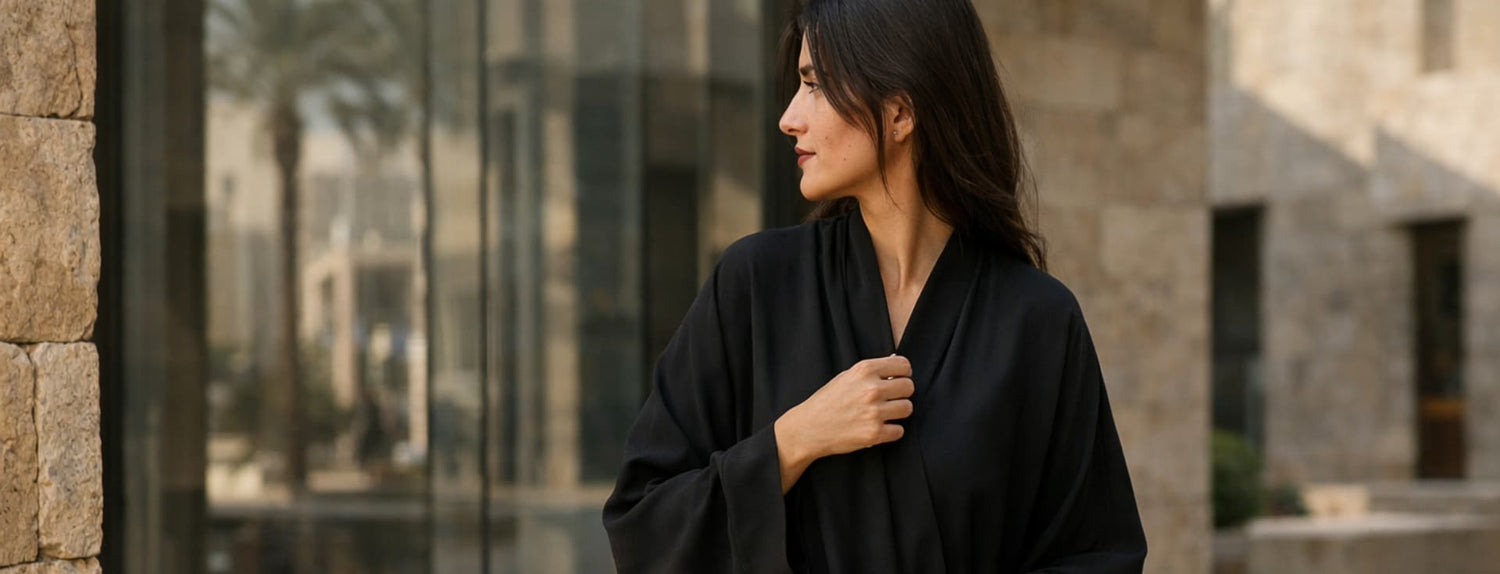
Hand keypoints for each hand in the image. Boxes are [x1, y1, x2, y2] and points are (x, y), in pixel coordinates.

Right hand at [774, 355, 914, 491]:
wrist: (808, 428)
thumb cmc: (826, 401)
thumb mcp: (846, 377)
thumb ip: (871, 371)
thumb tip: (895, 361)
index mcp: (864, 370)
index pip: (904, 365)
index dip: (903, 373)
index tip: (897, 379)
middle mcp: (871, 389)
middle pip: (909, 387)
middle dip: (902, 393)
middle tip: (890, 399)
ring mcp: (874, 412)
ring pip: (907, 408)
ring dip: (898, 412)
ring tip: (884, 414)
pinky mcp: (874, 434)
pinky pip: (899, 430)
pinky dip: (891, 431)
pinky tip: (878, 428)